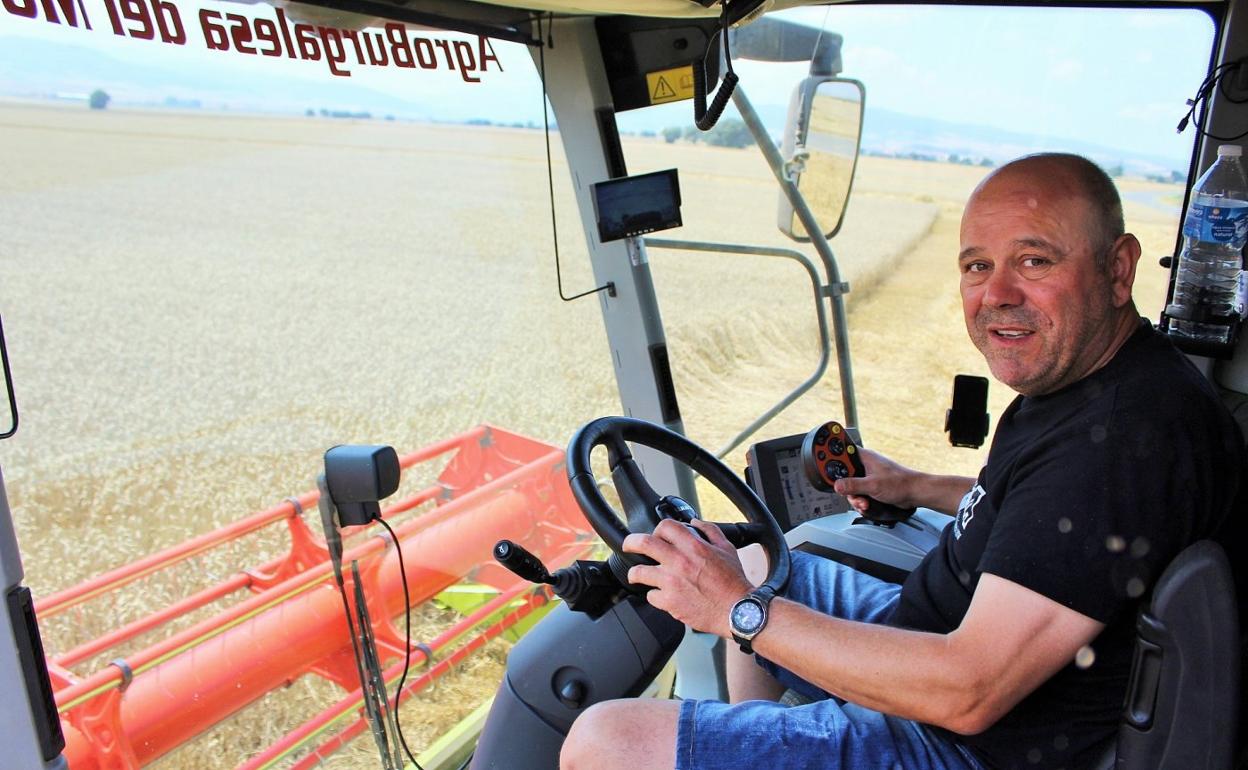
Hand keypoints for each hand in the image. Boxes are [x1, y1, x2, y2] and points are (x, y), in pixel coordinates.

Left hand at [622, 518, 753, 637]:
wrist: (738, 610)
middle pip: (643, 543)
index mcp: (693, 546)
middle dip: (630, 543)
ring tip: (636, 575)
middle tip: (628, 546)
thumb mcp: (727, 548)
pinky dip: (654, 596)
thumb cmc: (734, 582)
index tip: (657, 535)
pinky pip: (651, 596)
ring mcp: (671, 582)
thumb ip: (710, 531)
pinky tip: (660, 596)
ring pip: (639, 572)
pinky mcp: (669, 602)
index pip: (665, 526)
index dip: (659, 529)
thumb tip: (695, 522)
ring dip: (636, 573)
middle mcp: (679, 561)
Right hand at [832, 447, 915, 512]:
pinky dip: (861, 500)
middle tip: (849, 493)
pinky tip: (866, 505)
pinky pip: (859, 492)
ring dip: (855, 497)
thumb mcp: (872, 485)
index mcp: (864, 457)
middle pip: (844, 474)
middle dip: (846, 488)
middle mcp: (865, 464)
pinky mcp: (871, 485)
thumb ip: (853, 485)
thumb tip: (837, 485)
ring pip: (851, 486)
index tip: (824, 469)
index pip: (841, 454)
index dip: (832, 461)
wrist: (914, 493)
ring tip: (863, 503)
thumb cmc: (900, 483)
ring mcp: (868, 475)